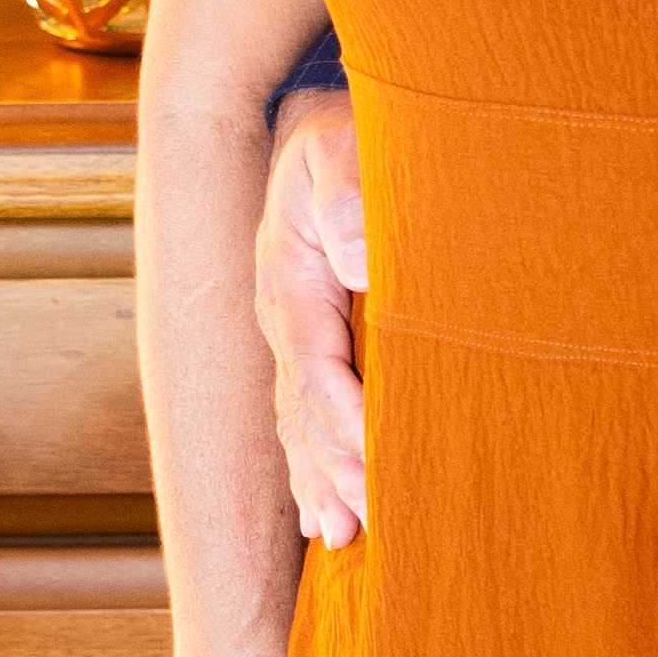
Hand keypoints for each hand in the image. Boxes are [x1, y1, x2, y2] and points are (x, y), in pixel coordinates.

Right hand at [258, 84, 369, 549]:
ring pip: (297, 421)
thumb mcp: (341, 146)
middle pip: (300, 409)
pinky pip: (300, 413)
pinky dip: (310, 466)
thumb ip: (347, 196)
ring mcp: (290, 332)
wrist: (320, 120)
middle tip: (361, 527)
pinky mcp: (308, 338)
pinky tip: (319, 513)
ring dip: (317, 479)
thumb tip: (355, 263)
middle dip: (330, 470)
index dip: (343, 421)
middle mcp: (282, 316)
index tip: (375, 467)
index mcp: (290, 279)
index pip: (313, 366)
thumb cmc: (346, 132)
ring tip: (339, 536)